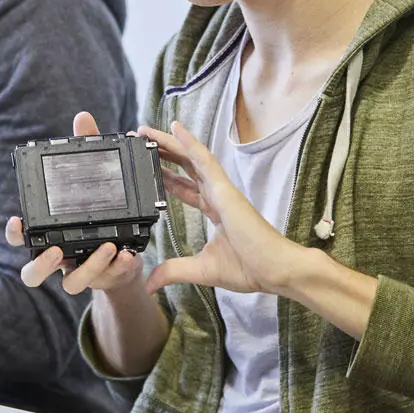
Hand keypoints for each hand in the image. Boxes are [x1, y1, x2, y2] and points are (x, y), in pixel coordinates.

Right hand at [5, 110, 143, 295]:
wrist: (125, 246)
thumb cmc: (99, 210)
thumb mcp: (92, 176)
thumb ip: (84, 150)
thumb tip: (82, 118)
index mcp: (48, 232)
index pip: (19, 237)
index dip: (14, 232)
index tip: (18, 222)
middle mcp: (59, 256)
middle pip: (31, 273)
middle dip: (41, 265)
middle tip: (56, 250)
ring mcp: (79, 271)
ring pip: (70, 284)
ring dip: (89, 267)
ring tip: (108, 246)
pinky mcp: (104, 278)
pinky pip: (106, 280)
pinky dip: (118, 268)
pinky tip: (129, 254)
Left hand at [140, 121, 302, 296]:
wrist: (274, 271)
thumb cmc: (249, 268)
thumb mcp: (201, 270)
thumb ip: (173, 271)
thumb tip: (148, 283)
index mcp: (213, 209)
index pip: (182, 187)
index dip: (163, 175)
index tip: (144, 166)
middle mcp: (216, 195)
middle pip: (183, 166)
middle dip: (161, 152)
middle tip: (139, 139)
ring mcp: (221, 190)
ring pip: (190, 158)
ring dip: (168, 142)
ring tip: (145, 130)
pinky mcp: (225, 190)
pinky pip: (205, 160)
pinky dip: (190, 144)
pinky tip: (176, 129)